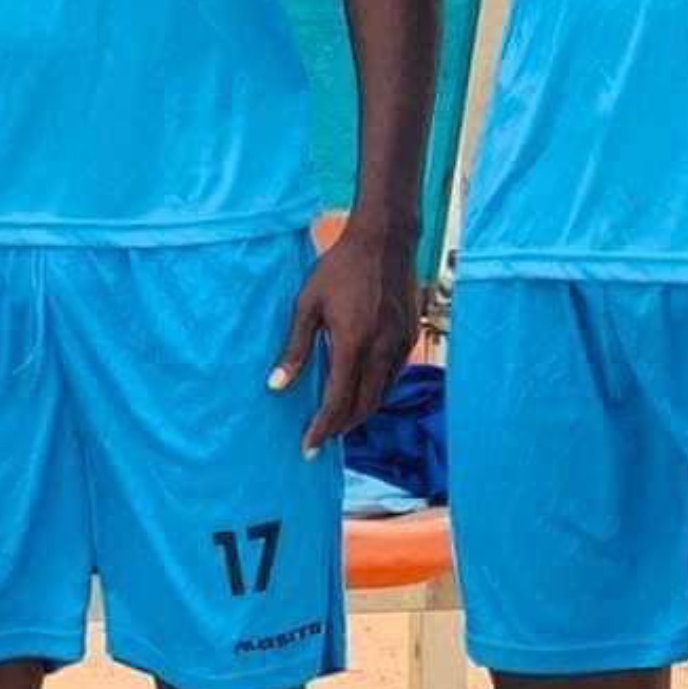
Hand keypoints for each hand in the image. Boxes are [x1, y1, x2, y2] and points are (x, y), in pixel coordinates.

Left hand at [273, 224, 412, 454]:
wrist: (384, 241)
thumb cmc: (338, 269)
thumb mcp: (307, 305)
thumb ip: (295, 349)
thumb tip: (276, 387)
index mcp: (353, 343)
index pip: (338, 401)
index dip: (323, 429)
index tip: (309, 448)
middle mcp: (382, 349)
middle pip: (364, 405)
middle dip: (341, 427)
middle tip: (319, 441)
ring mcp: (401, 343)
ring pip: (382, 393)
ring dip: (360, 412)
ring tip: (336, 423)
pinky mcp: (411, 335)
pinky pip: (394, 376)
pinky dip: (376, 391)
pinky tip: (360, 393)